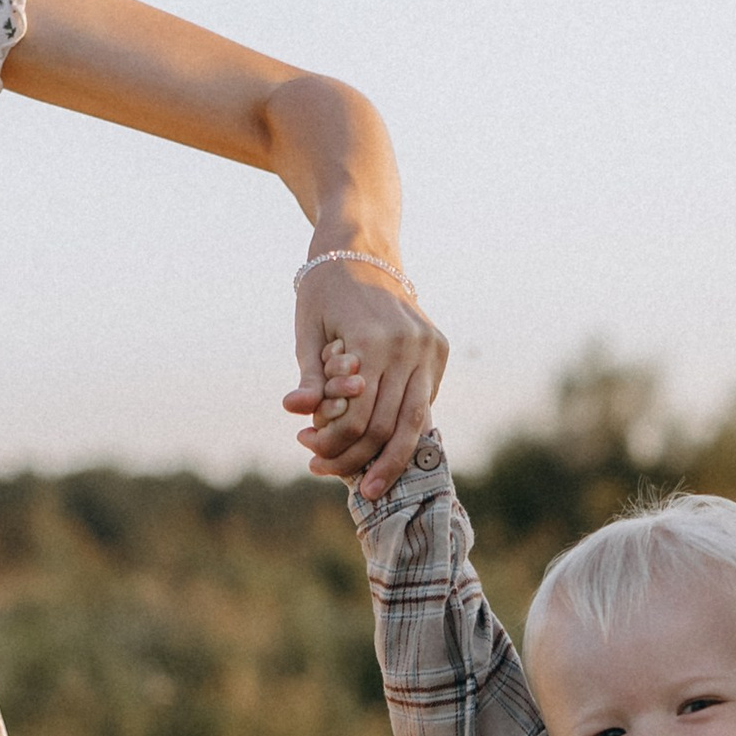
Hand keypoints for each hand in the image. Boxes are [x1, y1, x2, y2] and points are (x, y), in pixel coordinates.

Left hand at [282, 255, 448, 498]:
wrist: (365, 249)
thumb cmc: (326, 290)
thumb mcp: (308, 330)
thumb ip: (310, 375)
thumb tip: (296, 412)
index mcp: (373, 341)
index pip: (356, 416)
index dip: (331, 443)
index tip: (307, 452)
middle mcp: (408, 347)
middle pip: (387, 427)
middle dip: (357, 458)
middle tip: (328, 473)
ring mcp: (429, 349)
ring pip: (415, 422)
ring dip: (391, 460)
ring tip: (370, 487)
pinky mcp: (439, 350)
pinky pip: (423, 402)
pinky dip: (404, 428)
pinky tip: (382, 447)